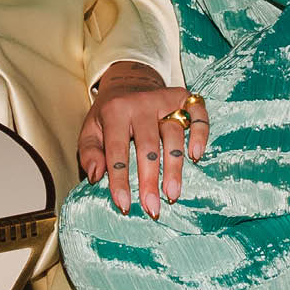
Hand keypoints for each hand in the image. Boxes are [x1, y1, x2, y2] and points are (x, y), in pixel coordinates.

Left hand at [78, 61, 208, 217]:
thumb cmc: (108, 115)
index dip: (120, 179)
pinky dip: (200, 133)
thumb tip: (95, 176)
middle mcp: (141, 104)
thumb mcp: (90, 130)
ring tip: (172, 194)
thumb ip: (89, 153)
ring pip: (174, 134)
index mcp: (115, 111)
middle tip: (152, 208)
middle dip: (150, 179)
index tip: (124, 205)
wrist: (128, 81)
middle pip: (148, 145)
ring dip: (174, 167)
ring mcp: (164, 99)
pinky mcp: (183, 97)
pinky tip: (196, 156)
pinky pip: (198, 114)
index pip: (117, 150)